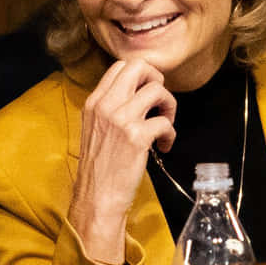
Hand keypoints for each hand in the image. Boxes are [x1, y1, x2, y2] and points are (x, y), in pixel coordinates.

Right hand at [68, 59, 176, 264]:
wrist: (96, 197)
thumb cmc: (99, 168)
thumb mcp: (94, 129)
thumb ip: (110, 108)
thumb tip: (135, 95)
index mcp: (94, 102)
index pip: (120, 67)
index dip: (141, 75)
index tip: (147, 92)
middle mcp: (106, 105)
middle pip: (139, 66)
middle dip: (157, 79)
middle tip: (159, 101)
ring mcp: (121, 119)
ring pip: (157, 89)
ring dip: (169, 106)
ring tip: (165, 124)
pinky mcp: (137, 137)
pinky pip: (165, 121)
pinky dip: (171, 133)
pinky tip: (164, 146)